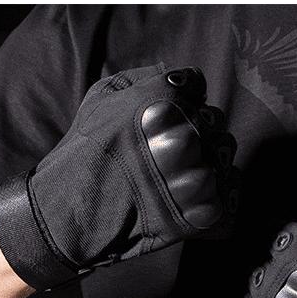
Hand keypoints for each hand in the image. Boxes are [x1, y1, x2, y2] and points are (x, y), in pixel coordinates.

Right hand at [0, 64, 238, 289]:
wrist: (68, 215)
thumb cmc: (85, 152)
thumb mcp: (102, 96)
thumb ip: (146, 80)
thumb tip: (186, 81)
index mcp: (158, 104)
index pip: (195, 85)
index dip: (182, 99)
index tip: (163, 117)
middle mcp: (180, 139)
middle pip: (214, 121)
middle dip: (195, 132)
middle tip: (166, 151)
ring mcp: (193, 181)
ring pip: (223, 159)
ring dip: (204, 166)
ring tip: (174, 178)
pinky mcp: (200, 217)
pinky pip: (227, 198)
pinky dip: (212, 201)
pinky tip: (185, 202)